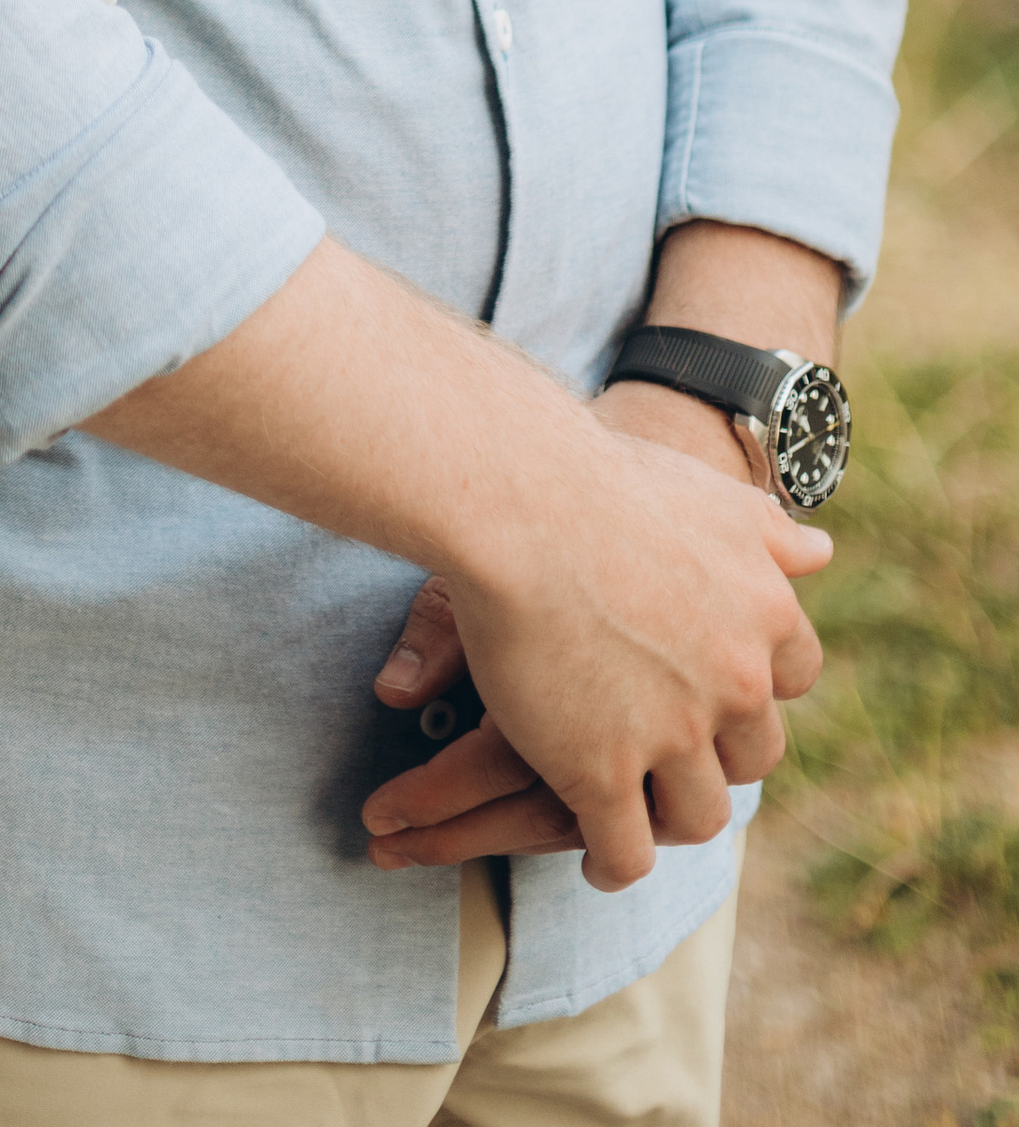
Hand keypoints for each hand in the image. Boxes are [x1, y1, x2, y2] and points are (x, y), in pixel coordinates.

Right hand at [360, 403, 821, 878]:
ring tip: (636, 815)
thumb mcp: (710, 495)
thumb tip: (822, 553)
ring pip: (696, 815)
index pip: (790, 679)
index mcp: (765, 615)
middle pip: (750, 756)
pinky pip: (625, 851)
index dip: (751, 686)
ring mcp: (671, 734)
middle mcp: (735, 682)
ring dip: (669, 817)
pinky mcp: (600, 771)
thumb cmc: (602, 477)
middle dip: (716, 757)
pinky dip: (613, 863)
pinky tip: (593, 858)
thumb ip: (769, 533)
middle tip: (671, 754)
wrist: (518, 496)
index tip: (717, 687)